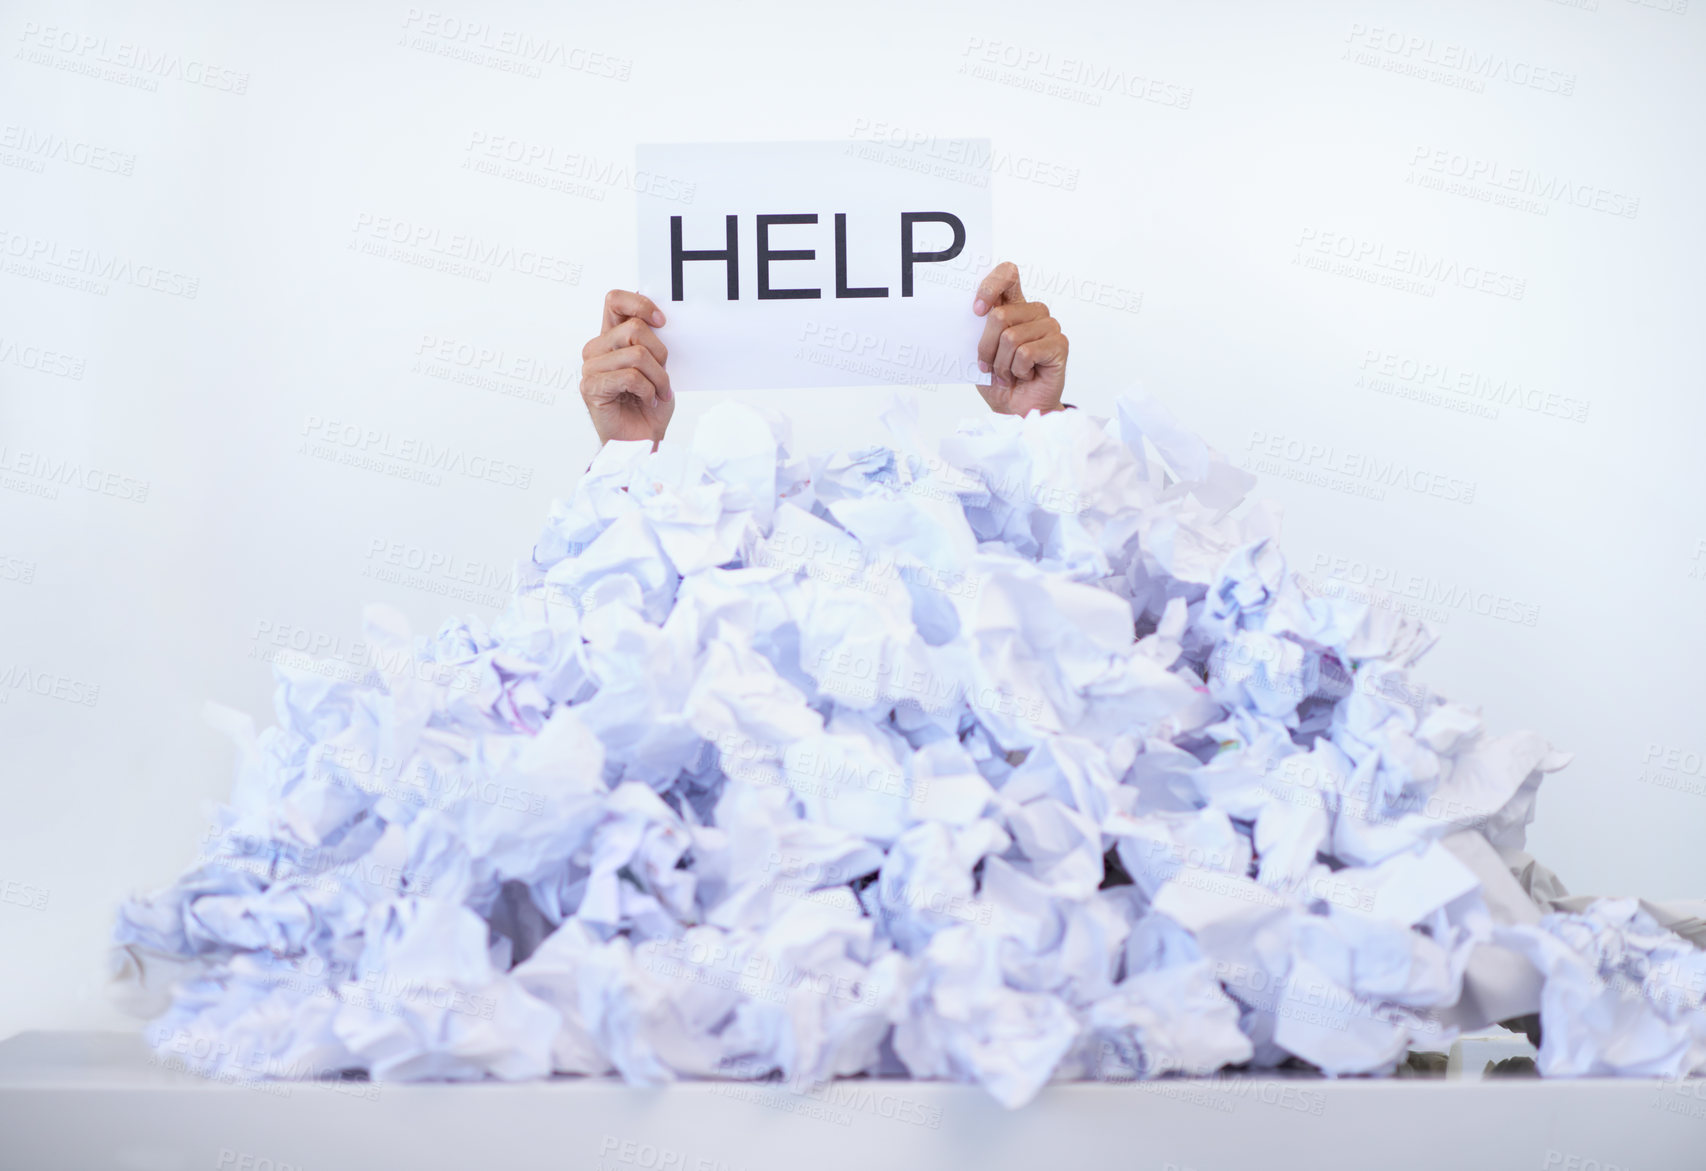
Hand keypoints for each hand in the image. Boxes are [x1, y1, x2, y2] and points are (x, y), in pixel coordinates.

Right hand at [580, 290, 673, 445]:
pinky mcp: (591, 387)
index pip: (615, 300)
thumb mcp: (657, 366)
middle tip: (663, 378)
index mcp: (610, 338)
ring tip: (658, 393)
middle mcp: (597, 349)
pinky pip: (630, 376)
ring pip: (636, 354)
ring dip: (657, 377)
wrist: (642, 440)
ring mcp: (591, 367)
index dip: (640, 304)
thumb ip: (652, 342)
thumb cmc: (649, 404)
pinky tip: (648, 401)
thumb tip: (659, 320)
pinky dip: (648, 390)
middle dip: (660, 354)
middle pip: (634, 329)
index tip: (662, 322)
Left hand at [972, 262, 1068, 416]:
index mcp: (1014, 305)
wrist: (1016, 410)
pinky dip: (1017, 370)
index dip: (990, 286)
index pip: (1007, 274)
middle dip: (987, 347)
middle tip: (990, 366)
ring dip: (1002, 364)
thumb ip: (979, 329)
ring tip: (1009, 373)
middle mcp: (1034, 312)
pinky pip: (1026, 352)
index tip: (976, 311)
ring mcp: (1049, 326)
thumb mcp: (980, 352)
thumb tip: (973, 311)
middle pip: (999, 315)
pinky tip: (1025, 375)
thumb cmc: (999, 380)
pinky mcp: (1059, 344)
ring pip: (1011, 337)